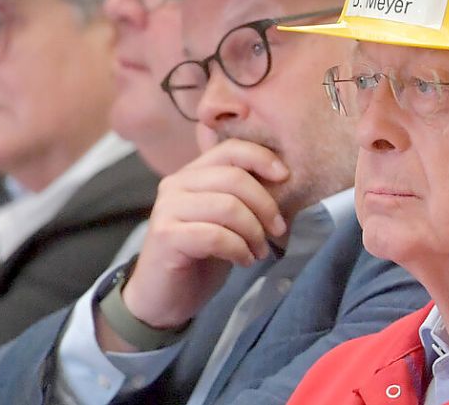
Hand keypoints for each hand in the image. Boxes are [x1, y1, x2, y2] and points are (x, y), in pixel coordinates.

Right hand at [114, 140, 288, 331]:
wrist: (163, 299)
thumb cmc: (200, 257)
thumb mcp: (227, 221)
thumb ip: (242, 197)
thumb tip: (283, 179)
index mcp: (192, 174)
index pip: (231, 149)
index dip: (262, 158)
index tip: (285, 177)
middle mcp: (175, 184)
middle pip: (235, 178)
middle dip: (265, 205)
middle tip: (278, 231)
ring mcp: (167, 208)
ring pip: (228, 206)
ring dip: (254, 232)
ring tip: (259, 251)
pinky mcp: (166, 236)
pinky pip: (216, 235)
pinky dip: (238, 249)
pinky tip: (243, 260)